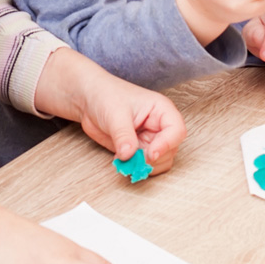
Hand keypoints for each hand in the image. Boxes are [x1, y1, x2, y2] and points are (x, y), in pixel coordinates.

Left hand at [36, 48, 184, 174]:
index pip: (176, 131)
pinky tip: (120, 160)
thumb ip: (124, 135)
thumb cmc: (105, 96)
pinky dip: (134, 168)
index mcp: (162, 110)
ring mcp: (150, 139)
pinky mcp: (139, 150)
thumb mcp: (115, 114)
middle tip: (132, 160)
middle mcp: (160, 126)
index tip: (150, 154)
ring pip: (159, 162)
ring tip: (124, 159)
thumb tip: (129, 155)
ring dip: (143, 166)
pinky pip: (144, 165)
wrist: (89, 99)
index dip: (166, 145)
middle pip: (169, 151)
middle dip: (152, 159)